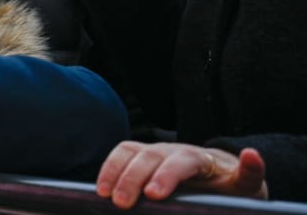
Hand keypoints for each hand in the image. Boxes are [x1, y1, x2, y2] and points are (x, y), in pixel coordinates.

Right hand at [97, 141, 267, 208]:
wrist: (217, 176)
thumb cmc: (229, 186)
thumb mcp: (245, 185)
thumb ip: (250, 173)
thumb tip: (252, 154)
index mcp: (200, 158)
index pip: (181, 161)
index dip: (166, 175)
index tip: (154, 195)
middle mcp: (173, 150)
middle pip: (150, 156)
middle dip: (133, 178)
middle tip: (122, 203)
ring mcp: (154, 151)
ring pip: (130, 151)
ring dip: (115, 172)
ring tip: (106, 195)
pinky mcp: (139, 157)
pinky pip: (119, 155)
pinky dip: (108, 169)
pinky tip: (101, 188)